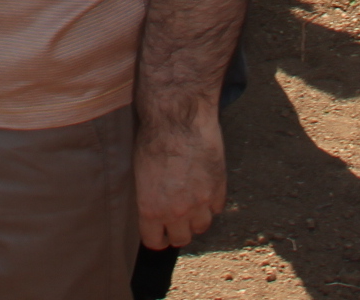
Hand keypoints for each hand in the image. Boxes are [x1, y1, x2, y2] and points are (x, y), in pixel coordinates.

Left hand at [135, 105, 226, 250]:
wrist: (178, 118)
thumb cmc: (153, 139)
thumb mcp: (141, 173)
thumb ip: (150, 197)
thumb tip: (156, 207)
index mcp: (151, 209)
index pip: (155, 241)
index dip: (157, 237)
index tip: (159, 233)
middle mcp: (176, 212)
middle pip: (181, 238)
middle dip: (177, 231)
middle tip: (176, 220)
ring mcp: (200, 202)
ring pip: (201, 226)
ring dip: (197, 219)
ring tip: (192, 205)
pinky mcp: (218, 188)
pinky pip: (217, 207)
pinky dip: (212, 202)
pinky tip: (205, 188)